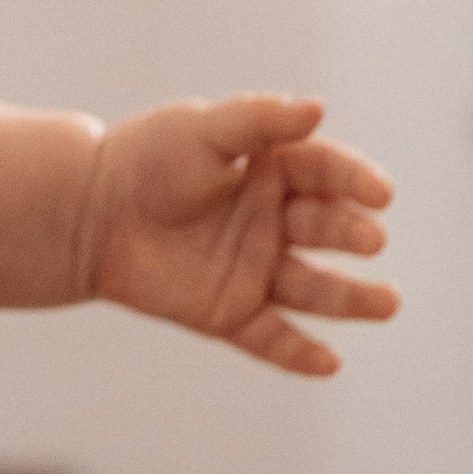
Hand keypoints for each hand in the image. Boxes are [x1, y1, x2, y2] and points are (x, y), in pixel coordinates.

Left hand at [83, 94, 396, 375]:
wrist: (85, 211)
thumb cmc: (145, 158)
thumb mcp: (203, 128)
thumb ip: (258, 120)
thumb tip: (318, 109)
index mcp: (276, 171)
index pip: (329, 173)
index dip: (356, 182)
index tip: (380, 194)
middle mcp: (275, 221)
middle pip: (327, 229)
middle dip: (351, 234)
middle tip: (369, 239)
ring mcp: (255, 269)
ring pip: (313, 288)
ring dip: (351, 299)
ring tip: (388, 303)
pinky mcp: (229, 311)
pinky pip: (271, 337)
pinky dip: (299, 354)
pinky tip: (329, 364)